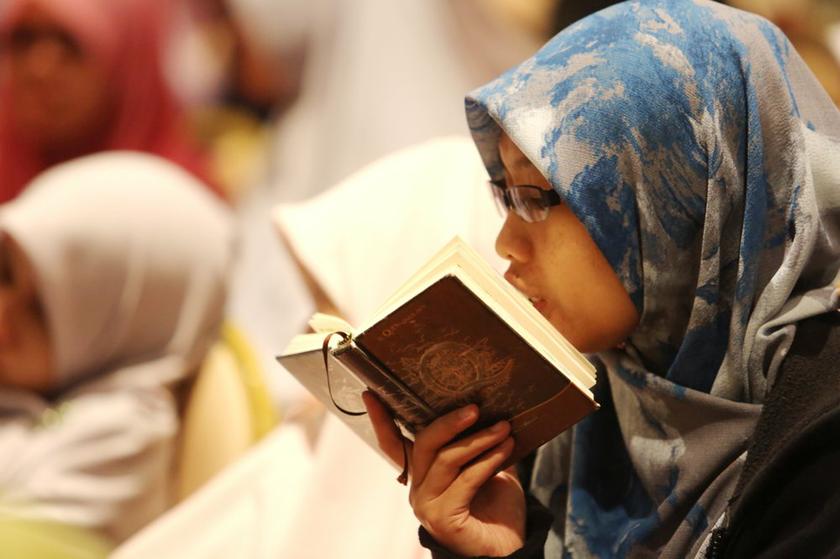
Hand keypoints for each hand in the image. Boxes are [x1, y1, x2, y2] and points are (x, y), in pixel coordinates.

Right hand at [363, 392, 525, 556]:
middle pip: (423, 444)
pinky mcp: (443, 518)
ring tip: (504, 427)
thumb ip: (481, 444)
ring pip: (445, 459)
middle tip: (475, 407)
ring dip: (477, 439)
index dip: (381, 419)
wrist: (510, 551)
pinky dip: (488, 461)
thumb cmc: (499, 509)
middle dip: (449, 422)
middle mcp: (418, 489)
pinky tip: (506, 449)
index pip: (394, 444)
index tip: (371, 393)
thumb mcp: (489, 468)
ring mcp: (427, 505)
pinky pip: (465, 480)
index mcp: (422, 474)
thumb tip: (492, 407)